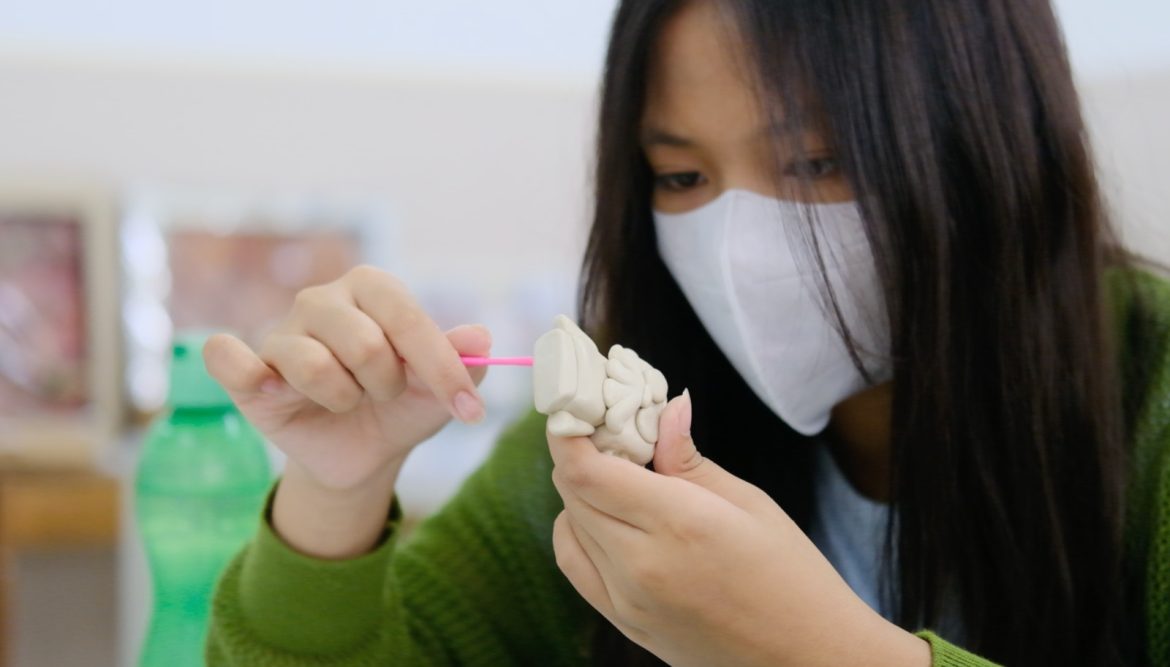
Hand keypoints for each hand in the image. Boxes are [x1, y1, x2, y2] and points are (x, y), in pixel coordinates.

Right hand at [203, 265, 490, 493]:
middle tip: (383, 394)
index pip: (409, 319)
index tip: (470, 410)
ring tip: (347, 401)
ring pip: (318, 367)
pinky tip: (275, 391)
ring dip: (346, 401)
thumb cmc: (402, 406)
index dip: (442, 368)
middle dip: (387, 387)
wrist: (363, 453)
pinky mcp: (248, 372)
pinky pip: (230, 359)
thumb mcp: (439, 391)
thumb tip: (481, 339)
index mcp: (374, 289)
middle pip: (366, 345)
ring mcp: (282, 333)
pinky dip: (250, 375)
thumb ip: (462, 363)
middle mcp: (323, 300)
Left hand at [547, 391, 930, 666]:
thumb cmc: (792, 574)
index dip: (567, 431)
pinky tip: (608, 517)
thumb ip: (690, 458)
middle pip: (572, 492)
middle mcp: (641, 564)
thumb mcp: (749, 503)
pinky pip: (575, 565)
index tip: (572, 404)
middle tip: (605, 429)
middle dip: (579, 452)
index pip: (585, 470)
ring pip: (567, 526)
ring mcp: (627, 601)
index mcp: (677, 523)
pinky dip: (577, 531)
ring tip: (617, 475)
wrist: (807, 658)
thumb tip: (667, 407)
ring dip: (579, 491)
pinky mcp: (626, 624)